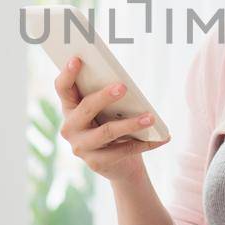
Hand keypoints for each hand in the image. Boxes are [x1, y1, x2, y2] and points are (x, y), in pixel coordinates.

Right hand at [54, 57, 168, 183]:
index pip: (62, 88)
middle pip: (86, 108)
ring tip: (151, 117)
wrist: (119, 165)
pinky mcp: (96, 163)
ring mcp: (81, 147)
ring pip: (107, 132)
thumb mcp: (107, 110)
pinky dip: (145, 143)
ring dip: (131, 123)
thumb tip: (122, 81)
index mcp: (69, 108)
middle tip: (123, 87)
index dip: (67, 74)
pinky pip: (123, 150)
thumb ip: (107, 96)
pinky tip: (161, 138)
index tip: (77, 59)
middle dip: (105, 96)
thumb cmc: (112, 126)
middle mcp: (70, 128)